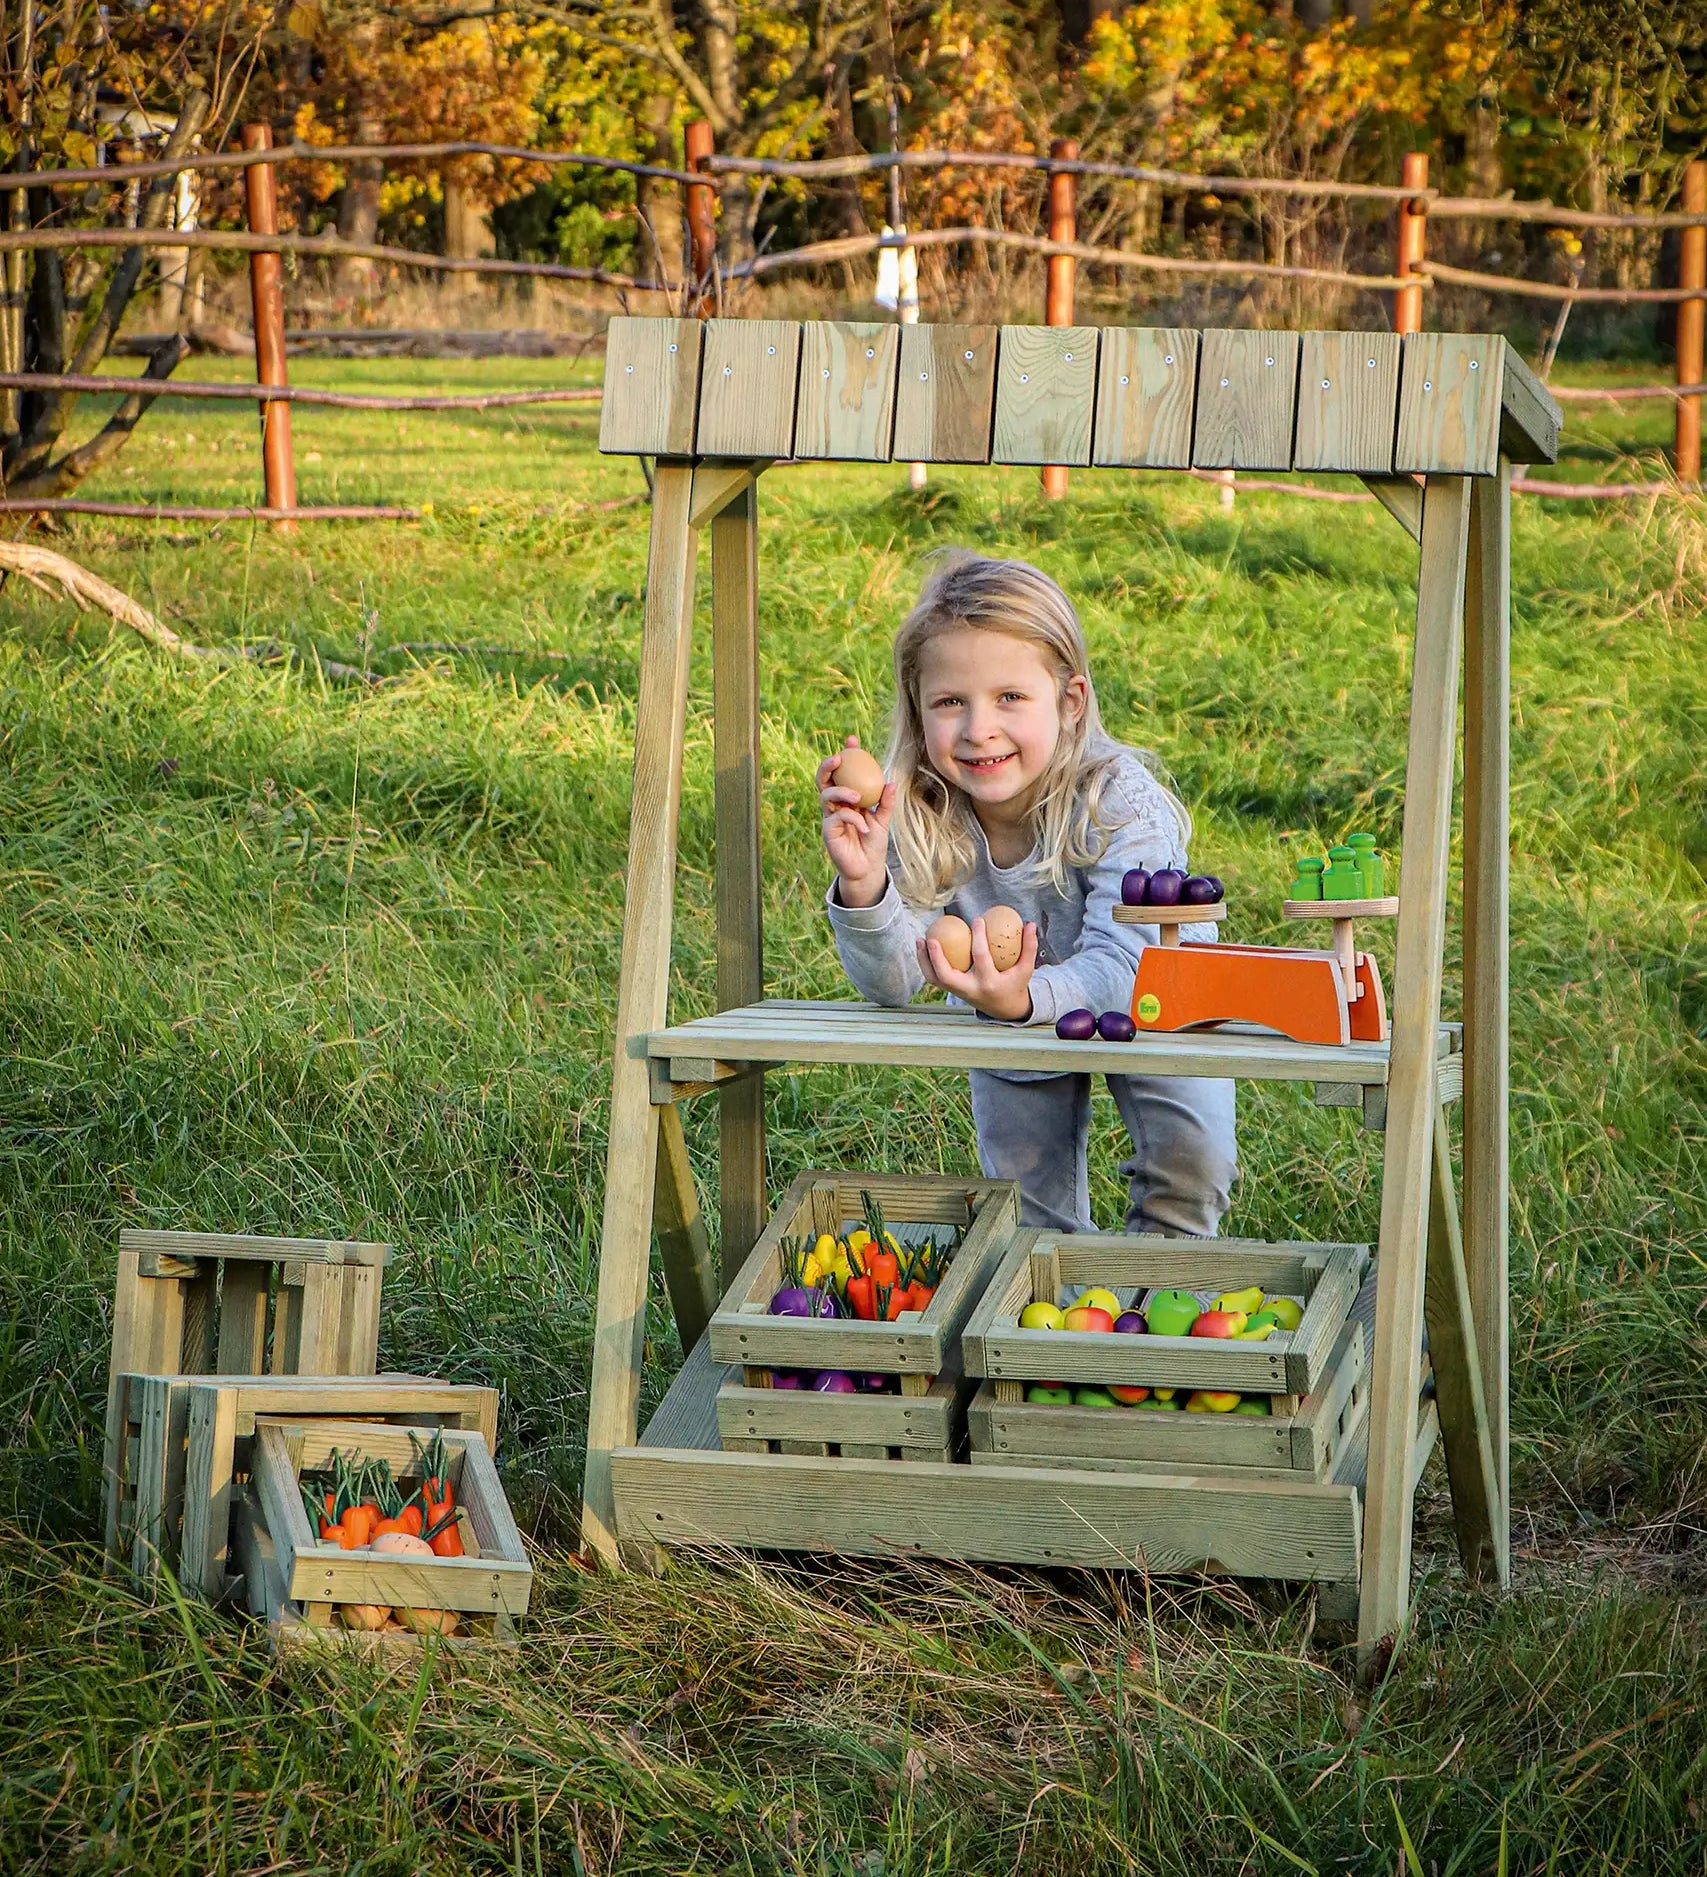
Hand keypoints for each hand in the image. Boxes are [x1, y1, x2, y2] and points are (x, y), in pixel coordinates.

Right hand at [818, 736, 893, 908]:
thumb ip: (886, 802)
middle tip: (840, 757)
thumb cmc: (873, 843)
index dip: (846, 753)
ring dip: (842, 791)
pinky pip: (838, 816)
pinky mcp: (828, 830)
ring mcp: (829, 816)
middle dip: (828, 764)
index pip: (843, 771)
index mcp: (847, 797)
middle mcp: (835, 804)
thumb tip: (892, 781)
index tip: (852, 739)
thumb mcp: (884, 820)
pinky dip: (853, 818)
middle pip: (823, 779)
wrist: (867, 868)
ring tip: (857, 797)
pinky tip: (865, 827)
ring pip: (826, 794)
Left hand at [917, 915, 1038, 1021]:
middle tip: (932, 938)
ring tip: (921, 940)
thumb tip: (1031, 923)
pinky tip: (924, 947)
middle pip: (946, 977)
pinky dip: (927, 964)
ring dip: (924, 961)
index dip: (979, 937)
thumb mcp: (1026, 970)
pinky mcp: (952, 991)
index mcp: (989, 983)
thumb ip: (1029, 947)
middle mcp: (970, 990)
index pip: (981, 957)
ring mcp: (959, 992)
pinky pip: (935, 979)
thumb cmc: (1015, 985)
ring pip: (935, 980)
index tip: (977, 919)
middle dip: (936, 958)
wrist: (1005, 1009)